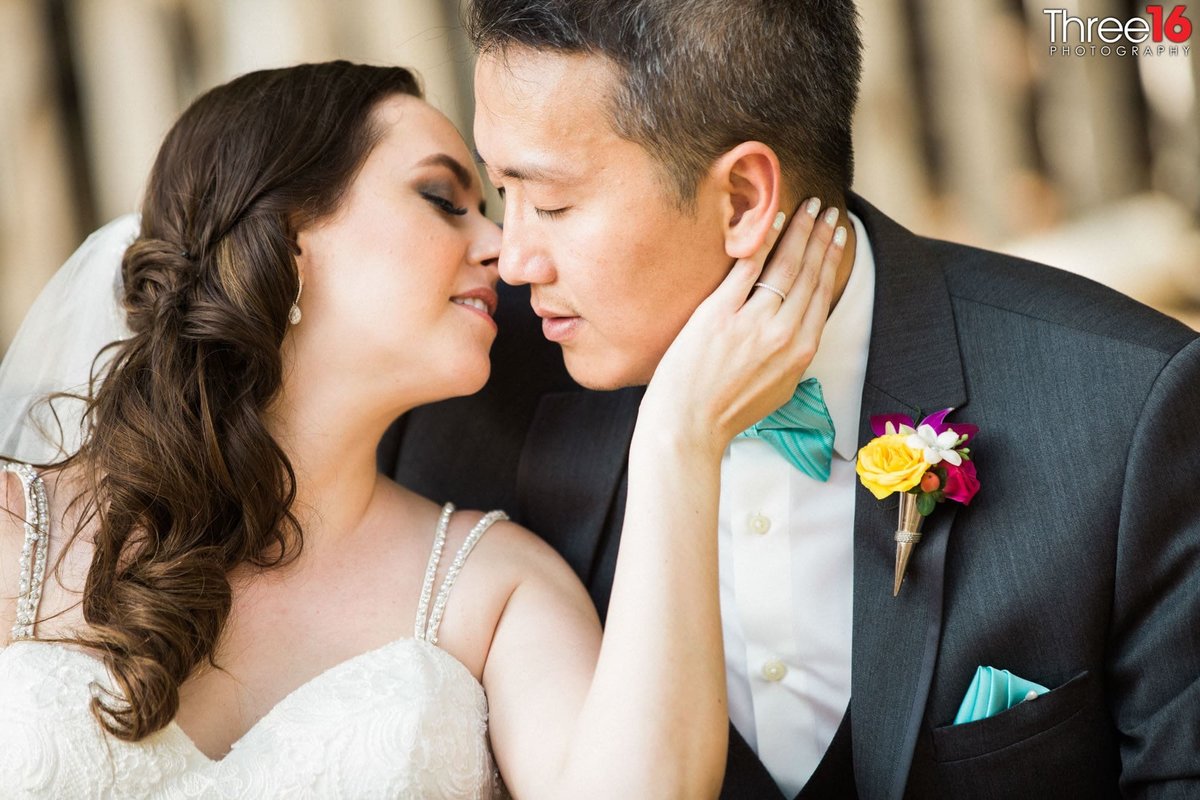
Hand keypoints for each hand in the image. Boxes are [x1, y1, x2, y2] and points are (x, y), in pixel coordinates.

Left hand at [639, 199, 845, 457]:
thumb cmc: (725, 412)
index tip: (837, 236)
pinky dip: (763, 240)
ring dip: (800, 230)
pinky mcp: (720, 313)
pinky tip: (772, 220)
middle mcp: (783, 334)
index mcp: (800, 352)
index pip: (822, 294)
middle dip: (821, 236)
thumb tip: (797, 325)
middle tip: (827, 210)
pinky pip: (748, 267)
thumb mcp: (776, 388)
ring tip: (809, 207)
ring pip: (786, 265)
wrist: (688, 426)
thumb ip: (791, 354)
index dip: (831, 260)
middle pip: (809, 273)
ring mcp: (752, 322)